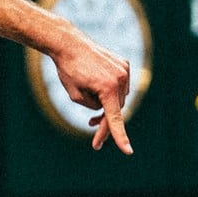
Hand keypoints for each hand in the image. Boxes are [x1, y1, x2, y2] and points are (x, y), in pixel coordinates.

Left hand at [51, 36, 133, 153]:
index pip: (114, 119)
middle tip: (92, 131)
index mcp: (107, 88)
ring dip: (106, 103)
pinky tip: (97, 83)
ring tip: (90, 103)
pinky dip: (110, 90)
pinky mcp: (124, 64)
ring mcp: (125, 70)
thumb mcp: (76, 96)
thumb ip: (93, 108)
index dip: (120, 137)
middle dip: (104, 121)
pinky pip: (119, 85)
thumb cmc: (68, 71)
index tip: (128, 152)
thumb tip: (107, 109)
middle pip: (116, 109)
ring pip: (118, 98)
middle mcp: (121, 78)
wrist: (69, 44)